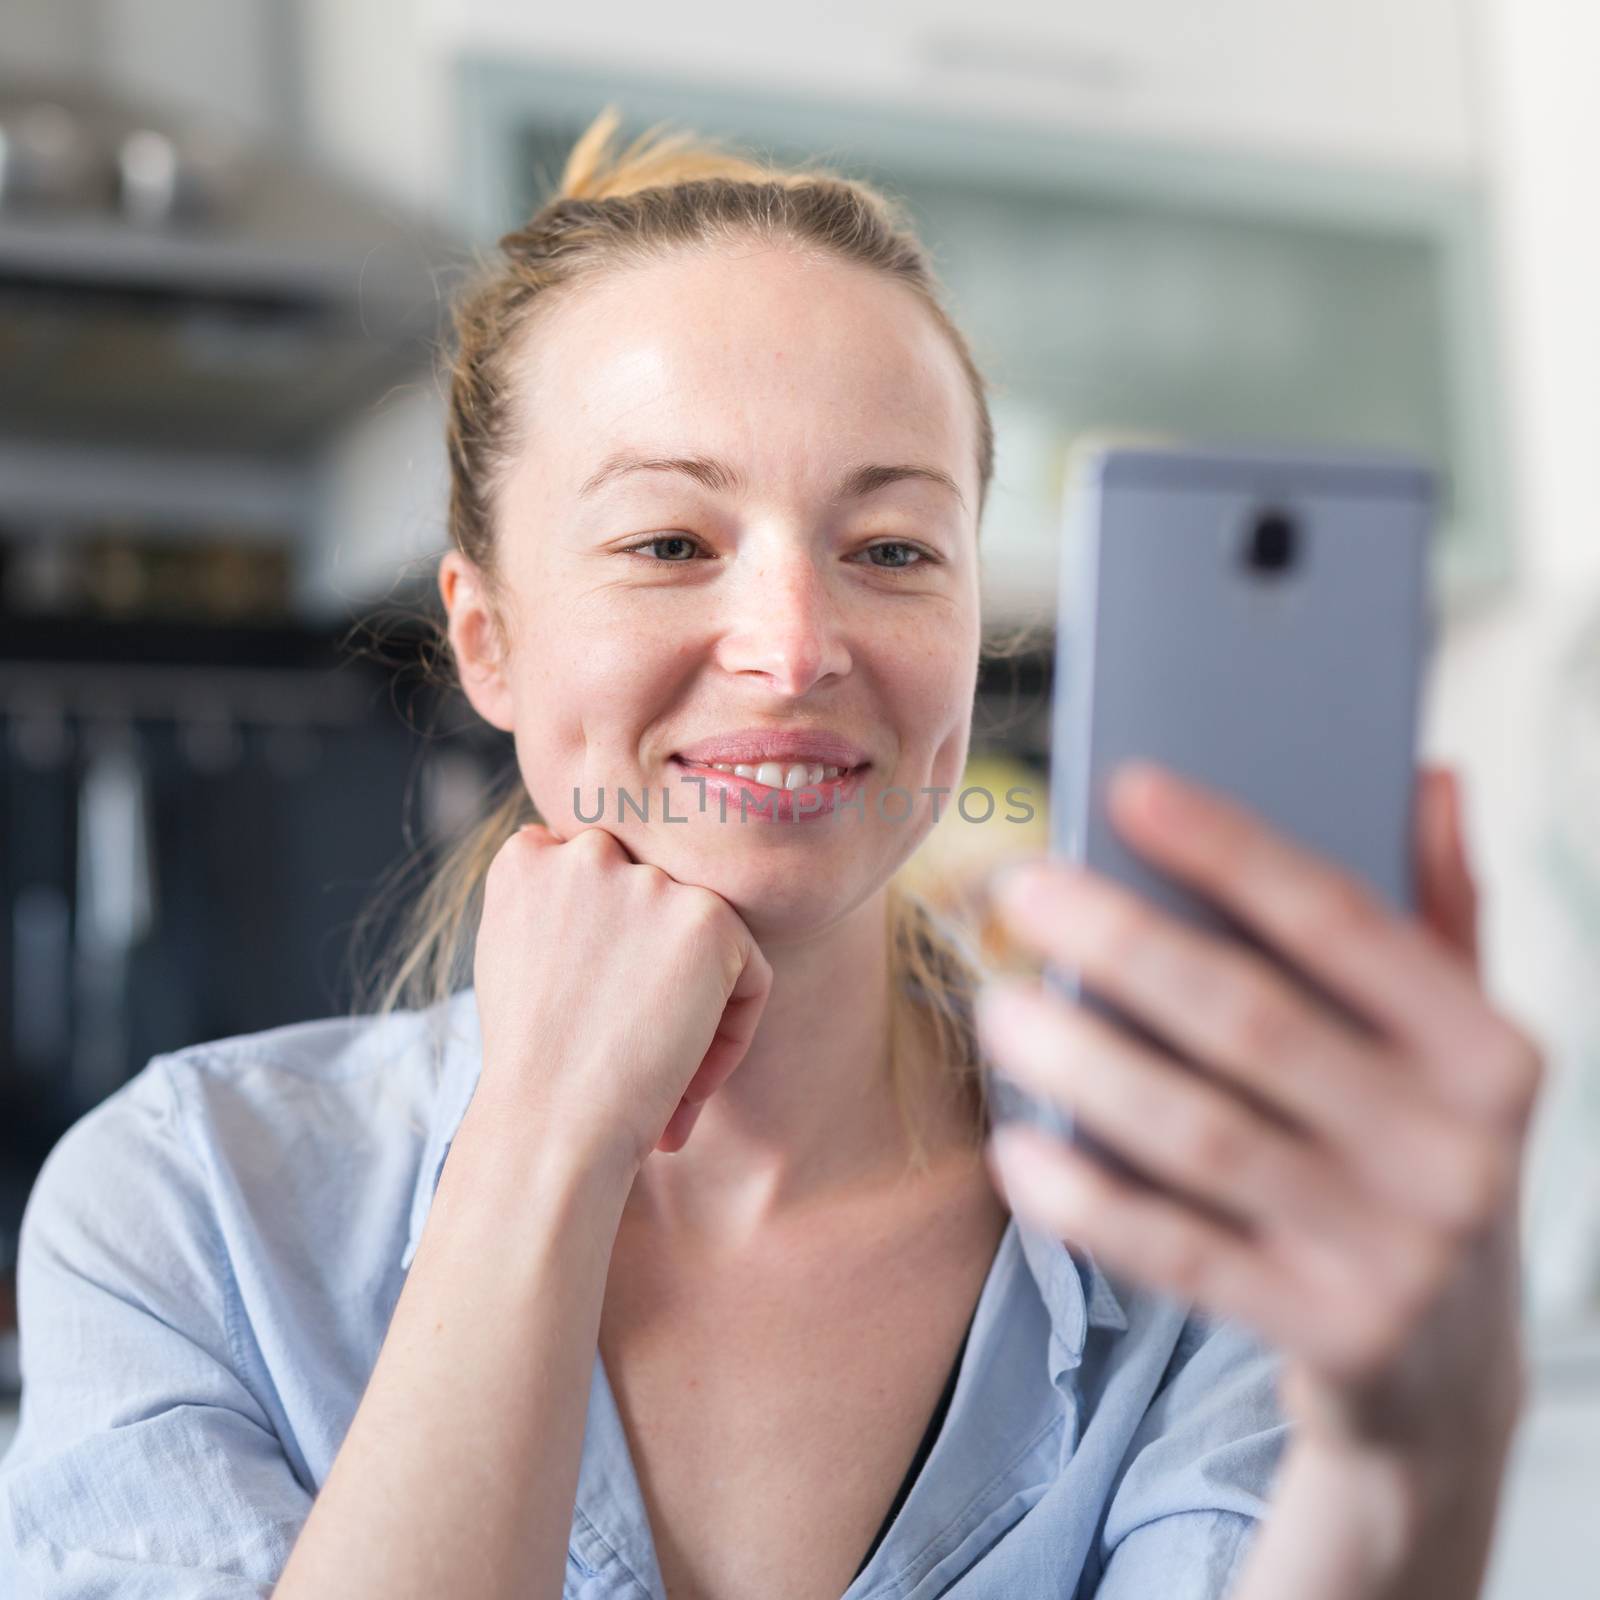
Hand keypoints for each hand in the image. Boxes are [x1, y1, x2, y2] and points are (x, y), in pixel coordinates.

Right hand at [472, 822, 772, 1176]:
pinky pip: (749, 971)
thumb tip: (617, 900)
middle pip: (652, 899)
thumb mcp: (514, 958)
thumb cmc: (530, 1068)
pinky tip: (689, 1088)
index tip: (600, 1011)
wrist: (549, 1126)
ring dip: (695, 1004)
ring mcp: (648, 881)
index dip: (608, 945)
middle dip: (652, 969)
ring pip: (701, 936)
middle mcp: (585, 852)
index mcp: (526, 858)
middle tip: (632, 1046)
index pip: (595, 874)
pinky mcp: (707, 918)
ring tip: (662, 1083)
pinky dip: (731, 1034)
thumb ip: (557, 906)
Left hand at [973, 763, 1541, 1467]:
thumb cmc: (1413, 1154)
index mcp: (1493, 1053)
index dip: (1231, 849)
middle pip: (1252, 1021)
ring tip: (996, 1007)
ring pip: (1199, 1137)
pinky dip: (1086, 1203)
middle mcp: (1458, 1152)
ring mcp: (1397, 1255)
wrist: (1443, 1371)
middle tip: (1018, 889)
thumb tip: (1427, 775)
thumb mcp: (1454, 1048)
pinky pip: (1177, 1256)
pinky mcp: (1327, 1337)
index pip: (1345, 922)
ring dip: (1080, 1065)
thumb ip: (1443, 915)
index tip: (1126, 787)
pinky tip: (1013, 1152)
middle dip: (1122, 943)